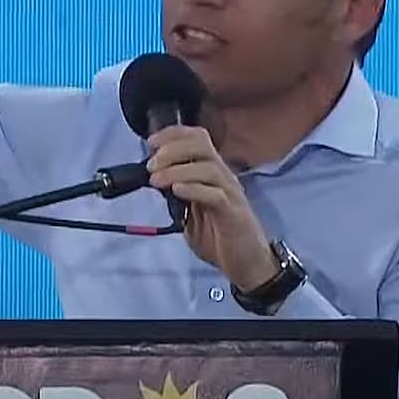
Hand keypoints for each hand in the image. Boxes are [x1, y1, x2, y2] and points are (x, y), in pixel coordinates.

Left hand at [146, 126, 276, 291]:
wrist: (247, 263)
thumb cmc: (218, 236)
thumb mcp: (190, 211)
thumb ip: (175, 194)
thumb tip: (153, 178)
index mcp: (212, 172)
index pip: (197, 137)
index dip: (172, 134)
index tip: (150, 143)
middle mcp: (223, 176)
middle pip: (201, 145)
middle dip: (172, 149)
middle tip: (151, 166)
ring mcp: (230, 193)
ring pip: (207, 167)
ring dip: (176, 170)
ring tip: (156, 181)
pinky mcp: (233, 213)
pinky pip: (215, 194)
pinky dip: (194, 189)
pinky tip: (177, 192)